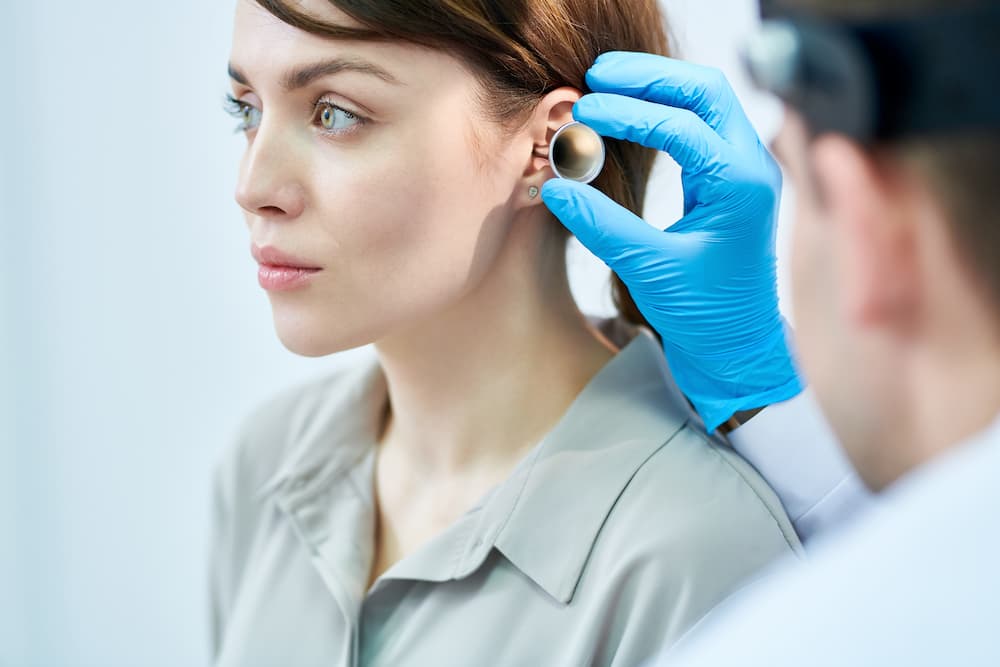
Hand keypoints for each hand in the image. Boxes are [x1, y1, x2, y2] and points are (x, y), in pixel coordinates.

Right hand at [542, 51, 802, 431]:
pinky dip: (663, 110)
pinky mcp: (727, 179)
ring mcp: (743, 169)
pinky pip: (699, 126)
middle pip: (704, 90)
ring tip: (606, 84)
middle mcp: (751, 166)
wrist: (737, 345)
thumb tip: (555, 186)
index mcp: (741, 185)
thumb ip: (601, 225)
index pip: (681, 125)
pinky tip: (627, 115)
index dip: (627, 113)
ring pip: (705, 101)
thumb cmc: (704, 314)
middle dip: (650, 76)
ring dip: (657, 86)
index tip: (583, 112)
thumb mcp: (649, 269)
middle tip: (596, 75)